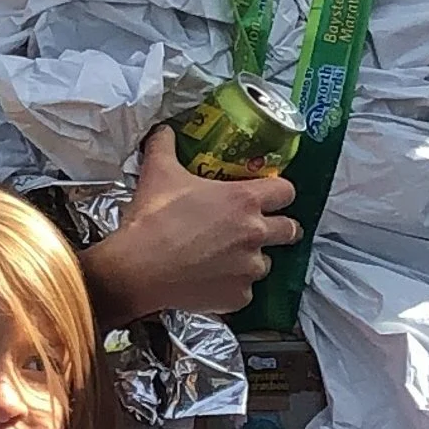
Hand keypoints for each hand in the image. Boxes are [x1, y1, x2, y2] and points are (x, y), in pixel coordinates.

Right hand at [86, 120, 297, 323]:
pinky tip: (211, 281)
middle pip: (290, 230)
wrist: (138, 269)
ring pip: (265, 264)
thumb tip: (163, 130)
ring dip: (251, 260)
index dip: (279, 191)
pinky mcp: (239, 297)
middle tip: (256, 228)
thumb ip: (165, 146)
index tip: (269, 195)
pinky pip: (245, 292)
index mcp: (244, 200)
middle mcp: (255, 234)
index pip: (287, 191)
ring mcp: (249, 269)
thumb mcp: (159, 172)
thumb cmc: (152, 220)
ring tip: (226, 258)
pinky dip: (232, 288)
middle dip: (279, 228)